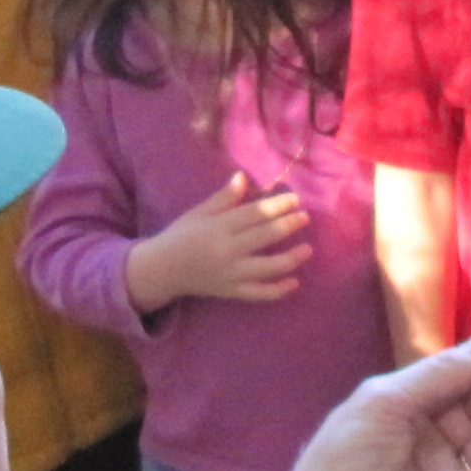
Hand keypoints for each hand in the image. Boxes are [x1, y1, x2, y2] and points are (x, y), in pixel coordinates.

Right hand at [126, 176, 310, 313]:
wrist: (163, 270)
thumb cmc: (181, 236)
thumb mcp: (199, 213)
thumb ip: (224, 198)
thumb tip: (243, 176)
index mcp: (218, 227)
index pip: (254, 214)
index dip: (277, 205)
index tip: (295, 199)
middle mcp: (226, 251)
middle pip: (264, 236)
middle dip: (288, 226)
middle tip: (305, 217)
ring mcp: (230, 274)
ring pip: (267, 268)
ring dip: (291, 258)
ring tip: (308, 249)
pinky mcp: (231, 291)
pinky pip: (258, 293)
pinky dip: (278, 290)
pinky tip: (294, 282)